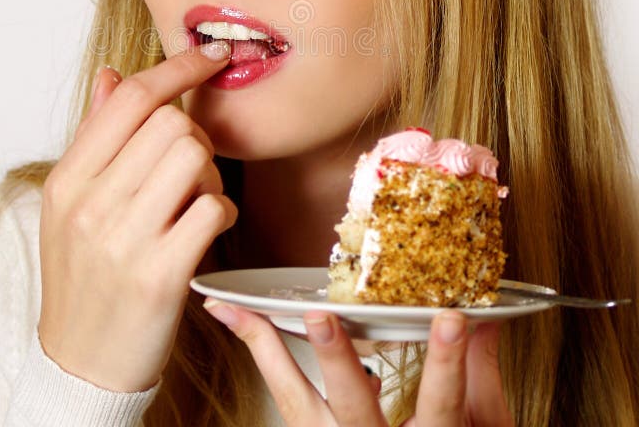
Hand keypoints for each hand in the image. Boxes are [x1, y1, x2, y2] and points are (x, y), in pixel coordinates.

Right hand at [37, 42, 237, 391]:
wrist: (81, 362)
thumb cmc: (82, 276)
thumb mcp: (70, 203)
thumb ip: (95, 136)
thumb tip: (113, 75)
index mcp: (68, 180)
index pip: (131, 98)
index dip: (178, 66)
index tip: (211, 54)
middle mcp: (91, 204)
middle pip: (173, 123)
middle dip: (196, 137)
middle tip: (190, 169)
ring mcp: (125, 240)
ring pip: (197, 158)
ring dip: (211, 176)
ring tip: (196, 201)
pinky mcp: (161, 274)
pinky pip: (215, 208)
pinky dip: (222, 211)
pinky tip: (206, 228)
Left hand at [204, 302, 513, 425]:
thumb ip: (479, 380)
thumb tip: (484, 320)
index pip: (442, 407)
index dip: (447, 364)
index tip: (454, 317)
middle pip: (352, 408)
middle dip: (338, 361)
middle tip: (319, 317)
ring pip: (294, 402)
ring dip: (267, 352)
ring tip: (233, 310)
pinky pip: (284, 399)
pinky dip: (265, 358)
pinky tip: (246, 323)